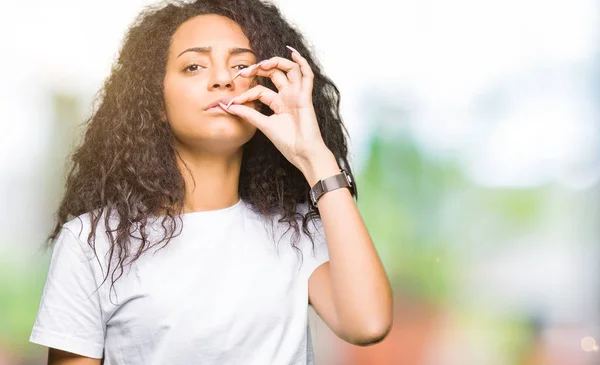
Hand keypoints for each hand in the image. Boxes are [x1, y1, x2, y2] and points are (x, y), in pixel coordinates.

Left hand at [219, 46, 329, 172]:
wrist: (302, 153)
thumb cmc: (287, 142)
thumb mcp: (263, 125)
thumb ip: (248, 114)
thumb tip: (228, 106)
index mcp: (278, 103)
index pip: (260, 89)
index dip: (246, 93)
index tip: (233, 101)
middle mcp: (288, 96)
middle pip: (274, 74)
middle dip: (259, 69)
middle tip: (244, 72)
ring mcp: (297, 95)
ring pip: (289, 70)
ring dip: (276, 62)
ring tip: (262, 63)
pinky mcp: (306, 96)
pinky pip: (307, 75)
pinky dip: (302, 62)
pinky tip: (293, 53)